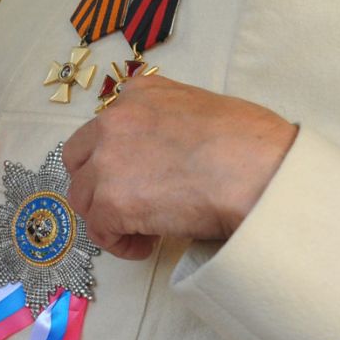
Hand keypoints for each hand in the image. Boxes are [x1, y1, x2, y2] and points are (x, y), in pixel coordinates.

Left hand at [64, 73, 296, 258]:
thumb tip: (169, 158)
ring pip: (84, 197)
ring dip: (108, 217)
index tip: (139, 178)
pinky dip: (119, 243)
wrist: (259, 171)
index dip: (117, 158)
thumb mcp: (202, 109)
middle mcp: (115, 120)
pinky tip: (147, 246)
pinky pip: (100, 231)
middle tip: (128, 207)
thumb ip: (169, 124)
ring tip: (145, 232)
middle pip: (80, 160)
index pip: (105, 127)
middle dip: (98, 185)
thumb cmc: (252, 144)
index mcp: (140, 93)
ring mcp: (108, 160)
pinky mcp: (111, 201)